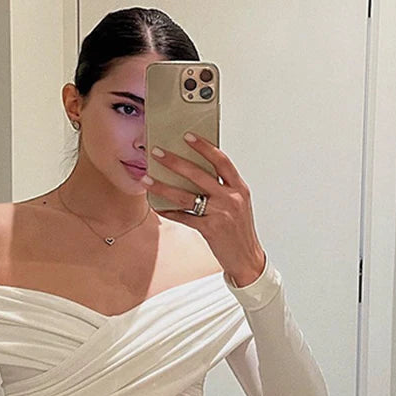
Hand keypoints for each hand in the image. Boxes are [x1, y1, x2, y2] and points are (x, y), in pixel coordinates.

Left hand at [141, 132, 265, 286]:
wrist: (247, 259)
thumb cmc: (240, 231)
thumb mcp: (238, 204)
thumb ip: (222, 189)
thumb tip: (194, 174)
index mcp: (239, 188)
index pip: (221, 161)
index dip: (204, 147)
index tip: (187, 136)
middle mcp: (231, 198)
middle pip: (198, 174)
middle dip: (175, 161)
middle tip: (158, 152)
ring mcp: (220, 213)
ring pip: (186, 195)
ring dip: (163, 186)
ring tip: (148, 179)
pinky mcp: (210, 229)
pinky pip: (184, 217)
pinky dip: (169, 211)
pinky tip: (157, 206)